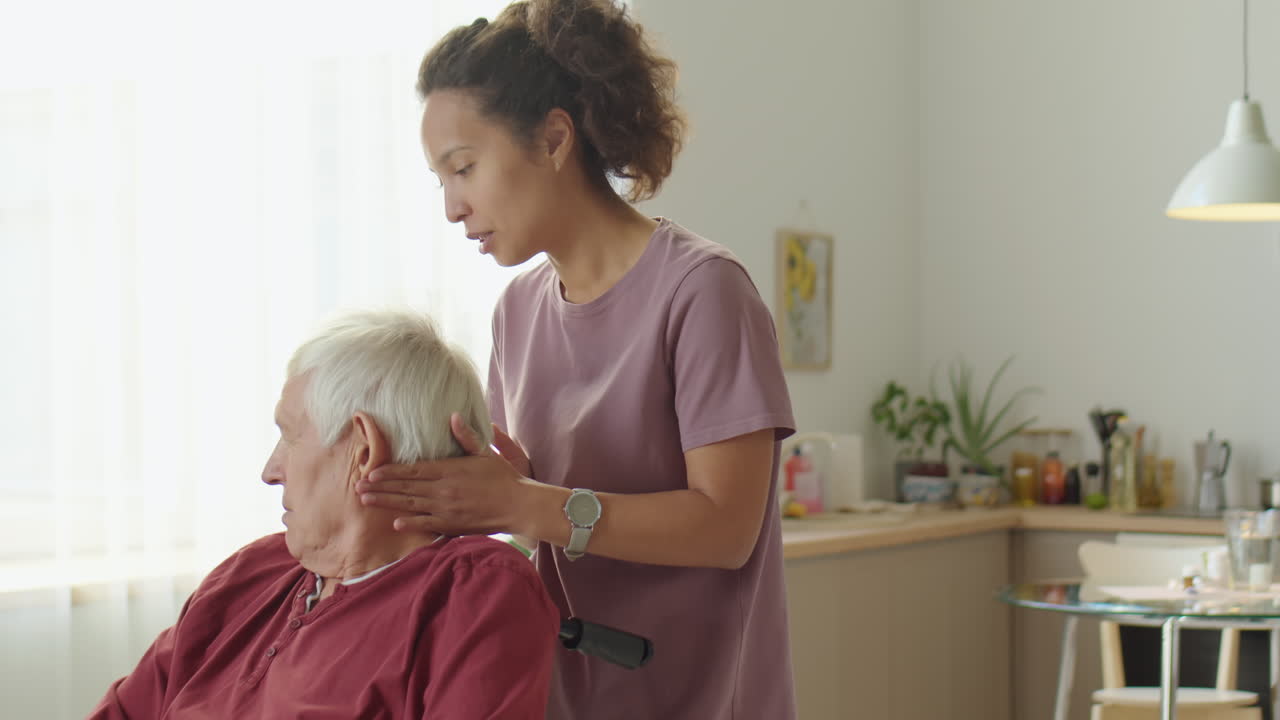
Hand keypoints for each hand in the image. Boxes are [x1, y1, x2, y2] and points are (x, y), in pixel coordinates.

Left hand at [356, 413, 530, 535]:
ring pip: (410, 505)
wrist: (519, 505)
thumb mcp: (485, 452)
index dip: (391, 472)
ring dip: (387, 503)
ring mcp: (447, 508)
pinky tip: (395, 522)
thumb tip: (453, 416)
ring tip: (366, 501)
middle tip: (358, 488)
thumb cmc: (503, 477)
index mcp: (449, 470)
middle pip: (406, 488)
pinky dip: (411, 523)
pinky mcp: (453, 524)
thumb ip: (466, 436)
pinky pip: (427, 524)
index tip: (372, 472)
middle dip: (380, 487)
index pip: (413, 470)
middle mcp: (444, 489)